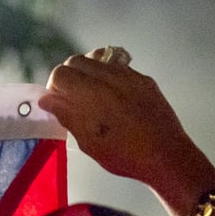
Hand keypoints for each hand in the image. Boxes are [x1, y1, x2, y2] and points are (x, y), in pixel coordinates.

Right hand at [36, 48, 214, 209]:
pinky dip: (108, 76)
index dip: (55, 88)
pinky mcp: (143, 78)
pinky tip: (113, 96)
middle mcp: (109, 76)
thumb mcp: (89, 143)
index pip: (60, 73)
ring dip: (88, 74)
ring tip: (93, 96)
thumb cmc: (125, 155)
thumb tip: (47, 99)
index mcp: (91, 93)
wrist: (167, 155)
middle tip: (74, 100)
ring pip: (97, 60)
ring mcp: (129, 75)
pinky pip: (118, 67)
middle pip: (76, 61)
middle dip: (70, 77)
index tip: (59, 103)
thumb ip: (67, 116)